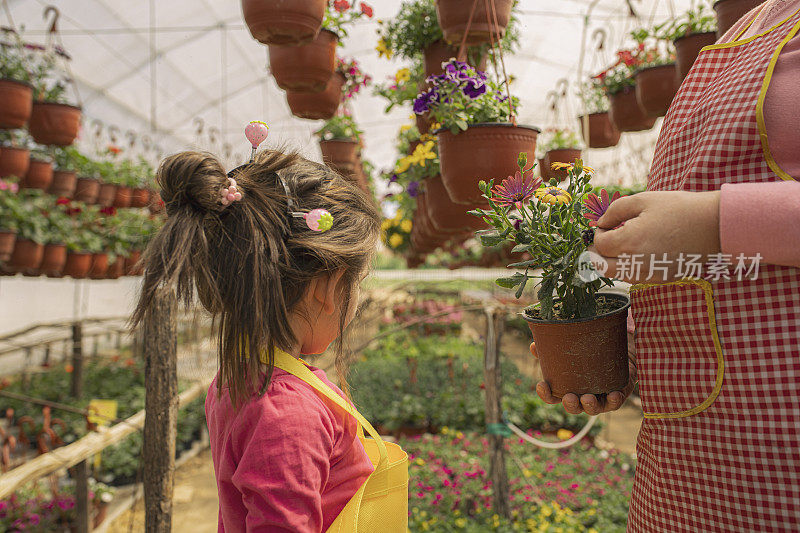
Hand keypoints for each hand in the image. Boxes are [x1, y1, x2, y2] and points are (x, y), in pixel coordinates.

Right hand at [531, 329, 636, 414]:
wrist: (619, 355)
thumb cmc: (590, 356)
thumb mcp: (571, 352)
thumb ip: (552, 351)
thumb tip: (533, 345)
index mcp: (568, 389)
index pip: (552, 397)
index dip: (546, 394)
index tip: (542, 384)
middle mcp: (581, 398)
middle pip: (573, 407)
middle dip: (570, 405)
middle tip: (569, 397)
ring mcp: (599, 399)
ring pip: (592, 409)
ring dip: (589, 406)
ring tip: (588, 398)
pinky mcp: (616, 397)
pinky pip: (615, 403)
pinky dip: (614, 401)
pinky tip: (614, 394)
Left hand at [590, 190, 720, 283]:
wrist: (715, 226)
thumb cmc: (679, 209)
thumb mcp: (643, 200)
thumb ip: (615, 210)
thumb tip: (601, 223)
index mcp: (630, 242)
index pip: (600, 245)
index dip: (598, 234)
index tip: (605, 225)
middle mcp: (636, 263)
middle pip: (603, 268)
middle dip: (598, 254)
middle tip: (602, 241)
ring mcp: (649, 274)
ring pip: (618, 275)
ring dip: (612, 262)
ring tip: (619, 245)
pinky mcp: (661, 279)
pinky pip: (635, 278)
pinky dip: (629, 268)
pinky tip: (637, 252)